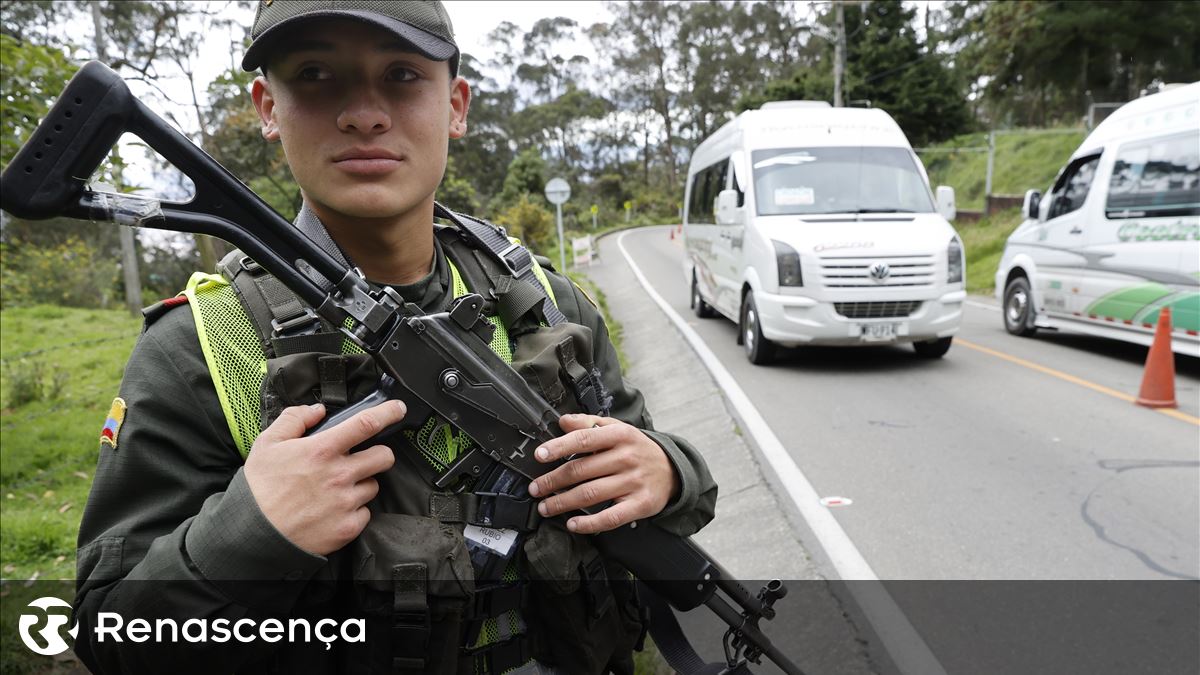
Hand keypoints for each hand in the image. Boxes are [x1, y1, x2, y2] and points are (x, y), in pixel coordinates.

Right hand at [244, 401, 403, 554]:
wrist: (252, 534)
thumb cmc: (259, 489)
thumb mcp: (267, 444)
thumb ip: (294, 420)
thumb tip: (317, 410)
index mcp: (322, 450)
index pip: (367, 423)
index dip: (388, 412)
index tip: (398, 409)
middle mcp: (339, 475)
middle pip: (384, 457)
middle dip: (378, 454)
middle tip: (362, 459)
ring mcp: (346, 502)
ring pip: (374, 486)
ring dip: (362, 484)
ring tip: (337, 489)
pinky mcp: (348, 527)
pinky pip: (365, 513)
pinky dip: (355, 510)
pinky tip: (334, 510)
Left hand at [527, 413, 679, 533]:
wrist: (673, 470)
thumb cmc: (637, 449)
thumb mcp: (617, 429)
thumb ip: (589, 423)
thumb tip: (563, 421)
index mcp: (620, 435)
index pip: (584, 439)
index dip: (559, 447)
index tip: (540, 456)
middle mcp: (627, 458)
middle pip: (582, 470)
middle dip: (553, 480)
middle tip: (535, 488)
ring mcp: (634, 482)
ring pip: (591, 494)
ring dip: (563, 502)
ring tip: (545, 507)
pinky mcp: (640, 504)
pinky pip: (610, 517)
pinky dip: (589, 523)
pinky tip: (573, 524)